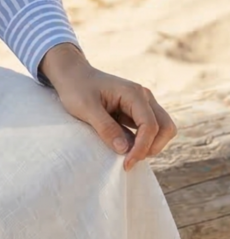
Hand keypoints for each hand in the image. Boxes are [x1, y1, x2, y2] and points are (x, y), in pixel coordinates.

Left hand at [39, 43, 176, 170]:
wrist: (71, 74)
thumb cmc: (76, 88)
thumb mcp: (85, 108)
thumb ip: (106, 128)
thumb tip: (125, 150)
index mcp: (133, 93)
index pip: (150, 126)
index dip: (142, 148)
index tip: (126, 163)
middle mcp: (143, 97)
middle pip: (166, 128)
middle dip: (152, 147)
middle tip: (130, 159)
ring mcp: (142, 104)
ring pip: (163, 129)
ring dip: (151, 145)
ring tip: (128, 154)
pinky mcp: (137, 112)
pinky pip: (150, 130)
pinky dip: (144, 142)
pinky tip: (126, 147)